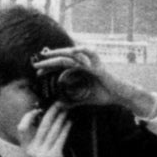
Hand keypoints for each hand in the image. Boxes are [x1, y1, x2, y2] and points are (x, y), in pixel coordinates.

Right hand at [18, 102, 73, 156]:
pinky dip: (66, 128)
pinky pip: (61, 138)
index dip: (28, 116)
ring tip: (67, 110)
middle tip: (59, 103)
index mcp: (26, 149)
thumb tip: (47, 125)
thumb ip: (39, 143)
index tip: (38, 109)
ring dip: (61, 118)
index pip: (22, 128)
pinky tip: (70, 123)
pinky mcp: (54, 156)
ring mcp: (43, 153)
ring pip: (52, 130)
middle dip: (51, 112)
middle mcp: (33, 149)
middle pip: (41, 125)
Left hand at [33, 45, 156, 117]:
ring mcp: (91, 63)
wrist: (120, 95)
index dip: (49, 68)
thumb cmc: (105, 95)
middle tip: (36, 64)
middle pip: (63, 59)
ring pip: (72, 55)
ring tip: (47, 56)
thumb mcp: (85, 99)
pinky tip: (73, 50)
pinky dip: (82, 50)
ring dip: (59, 54)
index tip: (38, 72)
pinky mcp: (98, 65)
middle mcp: (84, 64)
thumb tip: (61, 106)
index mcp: (80, 70)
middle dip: (49, 61)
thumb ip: (73, 101)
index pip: (61, 66)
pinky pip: (90, 55)